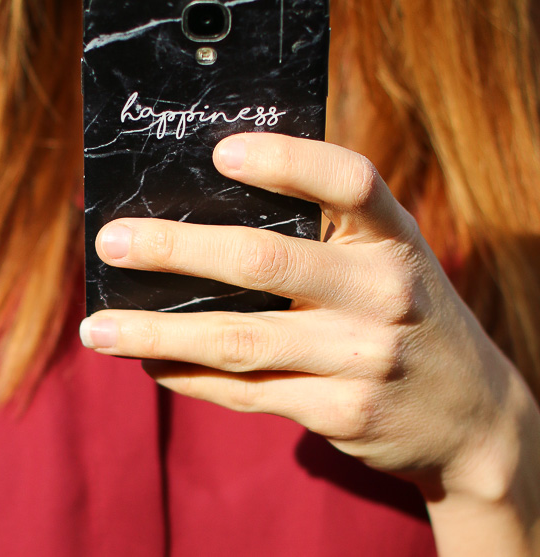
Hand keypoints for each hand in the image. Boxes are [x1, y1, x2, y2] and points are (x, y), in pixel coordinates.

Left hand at [80, 132, 537, 504]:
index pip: (347, 180)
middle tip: (111, 243)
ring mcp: (362, 358)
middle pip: (263, 262)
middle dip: (175, 250)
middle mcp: (381, 292)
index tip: (219, 151)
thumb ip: (321, 230)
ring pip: (236, 340)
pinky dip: (185, 375)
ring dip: (155, 332)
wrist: (470, 414)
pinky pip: (244, 392)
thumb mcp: (383, 258)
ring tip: (95, 328)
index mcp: (393, 237)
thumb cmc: (399, 309)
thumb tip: (201, 199)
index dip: (284, 161)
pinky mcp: (340, 413)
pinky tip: (147, 362)